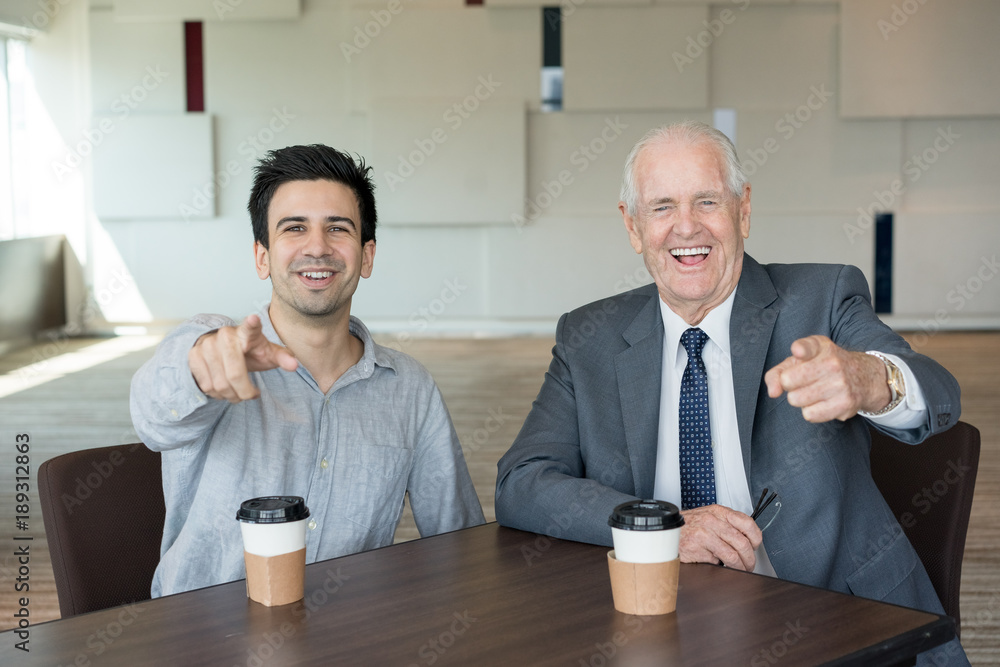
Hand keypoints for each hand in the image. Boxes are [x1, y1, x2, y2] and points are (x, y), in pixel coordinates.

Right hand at [188, 314, 297, 402]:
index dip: (252, 324)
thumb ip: (282, 358)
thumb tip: (295, 365)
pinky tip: (224, 389)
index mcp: (247, 332)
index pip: (250, 327)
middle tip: (252, 395)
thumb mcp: (268, 353)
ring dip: (232, 396)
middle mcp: (225, 335)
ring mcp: (207, 344)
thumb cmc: (250, 352)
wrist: (222, 349)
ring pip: (219, 384)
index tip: (254, 318)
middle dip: (245, 391)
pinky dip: (217, 394)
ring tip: (239, 393)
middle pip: (234, 374)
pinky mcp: (194, 355)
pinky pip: (206, 385)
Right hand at [679, 504, 761, 570]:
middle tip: (749, 565)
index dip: (756, 538)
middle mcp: (712, 521)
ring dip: (740, 567)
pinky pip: (717, 562)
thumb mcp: (710, 517)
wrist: (668, 531)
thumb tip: (748, 540)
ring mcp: (704, 535)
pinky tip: (717, 563)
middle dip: (749, 559)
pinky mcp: (696, 548)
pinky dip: (720, 566)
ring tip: (740, 569)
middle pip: (742, 543)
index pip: (747, 523)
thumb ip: (728, 524)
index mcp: (719, 512)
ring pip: (732, 556)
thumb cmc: (690, 525)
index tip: (755, 546)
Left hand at [763, 336, 890, 422]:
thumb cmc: (823, 368)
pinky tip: (823, 402)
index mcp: (820, 347)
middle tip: (804, 382)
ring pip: (796, 400)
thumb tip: (773, 392)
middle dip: (790, 385)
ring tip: (814, 392)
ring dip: (800, 399)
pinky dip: (811, 411)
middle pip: (788, 381)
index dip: (800, 351)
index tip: (798, 353)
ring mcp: (840, 384)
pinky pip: (809, 414)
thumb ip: (778, 372)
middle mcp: (832, 363)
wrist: (863, 378)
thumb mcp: (800, 361)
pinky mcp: (845, 404)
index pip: (806, 347)